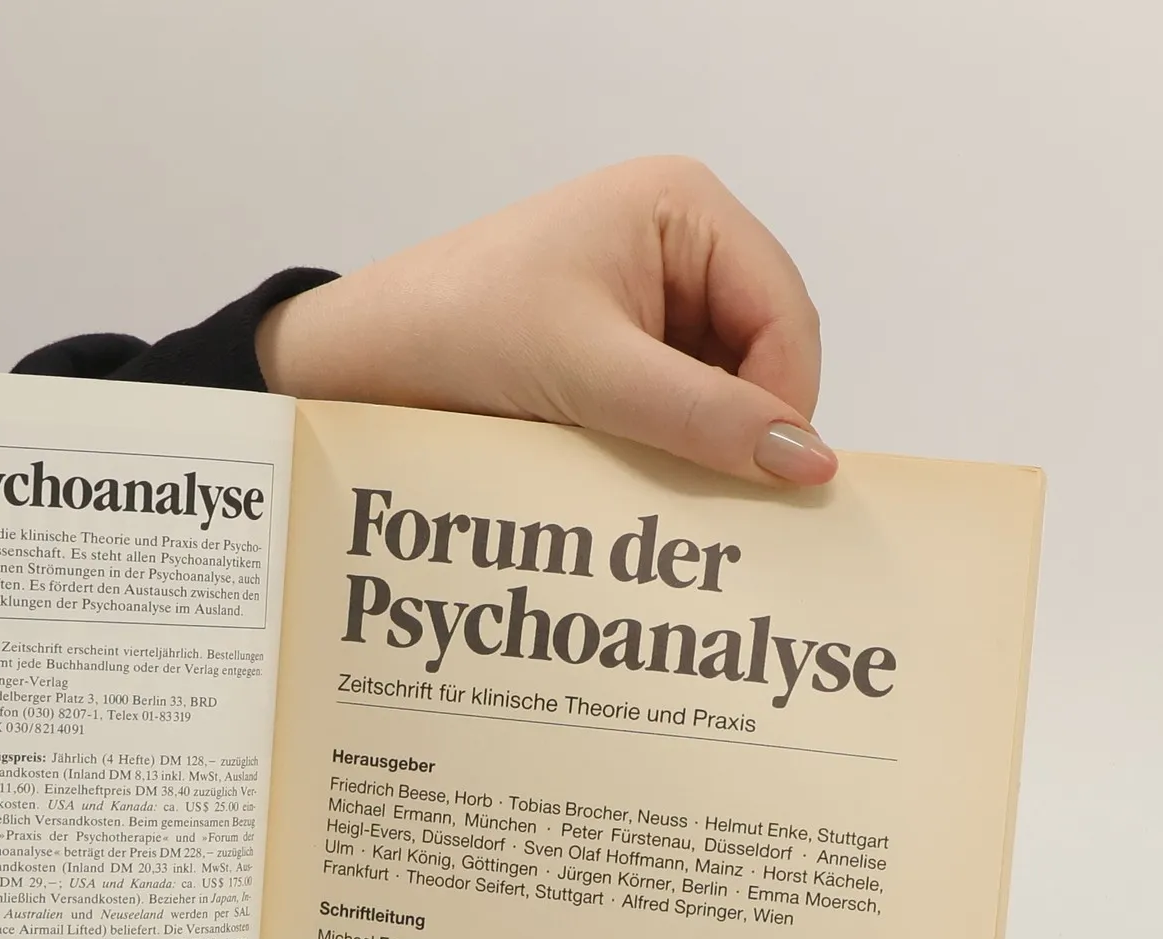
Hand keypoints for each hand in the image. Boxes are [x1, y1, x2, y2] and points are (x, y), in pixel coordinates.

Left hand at [257, 155, 835, 487]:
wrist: (354, 362)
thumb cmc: (457, 333)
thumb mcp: (591, 375)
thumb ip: (702, 418)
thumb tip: (809, 463)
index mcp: (683, 208)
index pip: (784, 313)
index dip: (784, 401)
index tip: (769, 484)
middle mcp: (675, 244)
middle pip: (759, 353)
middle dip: (742, 426)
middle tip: (723, 506)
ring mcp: (643, 299)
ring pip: (715, 391)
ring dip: (698, 447)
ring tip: (670, 501)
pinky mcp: (609, 352)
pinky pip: (668, 409)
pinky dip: (661, 451)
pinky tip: (637, 487)